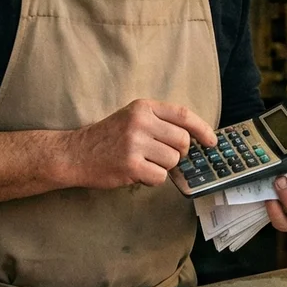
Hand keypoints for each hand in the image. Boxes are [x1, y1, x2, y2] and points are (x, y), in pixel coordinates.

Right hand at [67, 100, 215, 189]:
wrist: (75, 153)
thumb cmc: (108, 138)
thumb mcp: (132, 118)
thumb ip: (160, 122)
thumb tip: (194, 138)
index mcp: (143, 107)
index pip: (183, 115)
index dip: (202, 129)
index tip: (212, 142)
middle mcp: (140, 122)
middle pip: (182, 141)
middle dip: (178, 153)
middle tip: (162, 156)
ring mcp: (134, 143)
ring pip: (172, 161)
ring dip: (162, 167)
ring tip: (142, 163)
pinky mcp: (130, 165)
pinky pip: (160, 177)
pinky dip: (152, 180)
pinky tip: (136, 173)